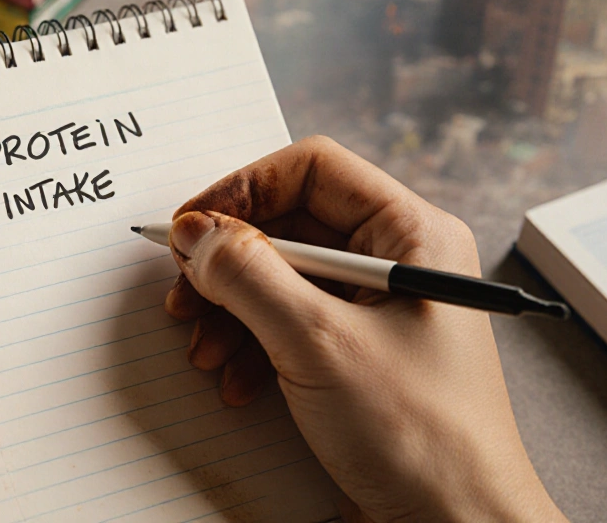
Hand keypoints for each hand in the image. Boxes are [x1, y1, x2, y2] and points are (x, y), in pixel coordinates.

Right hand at [165, 136, 565, 522]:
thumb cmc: (422, 436)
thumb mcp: (320, 343)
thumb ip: (249, 276)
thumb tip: (194, 231)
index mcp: (411, 233)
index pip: (312, 170)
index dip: (243, 188)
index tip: (190, 226)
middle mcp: (395, 260)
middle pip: (289, 225)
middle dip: (229, 262)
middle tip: (184, 291)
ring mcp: (375, 309)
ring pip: (281, 278)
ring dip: (231, 310)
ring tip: (204, 349)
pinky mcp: (356, 353)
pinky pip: (288, 324)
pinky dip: (251, 346)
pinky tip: (236, 381)